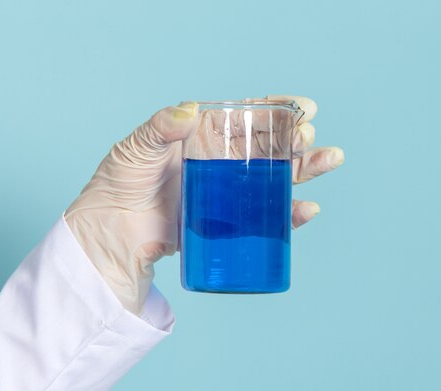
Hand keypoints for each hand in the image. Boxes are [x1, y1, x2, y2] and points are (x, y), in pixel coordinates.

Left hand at [65, 96, 344, 314]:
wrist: (112, 233)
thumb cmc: (120, 183)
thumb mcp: (136, 147)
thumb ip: (161, 127)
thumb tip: (190, 113)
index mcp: (204, 137)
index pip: (247, 118)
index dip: (277, 111)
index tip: (303, 107)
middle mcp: (222, 163)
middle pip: (270, 148)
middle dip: (296, 141)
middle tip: (310, 138)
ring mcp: (228, 194)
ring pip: (276, 180)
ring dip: (305, 171)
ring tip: (328, 160)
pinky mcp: (229, 226)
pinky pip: (266, 220)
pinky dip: (290, 217)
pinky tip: (307, 210)